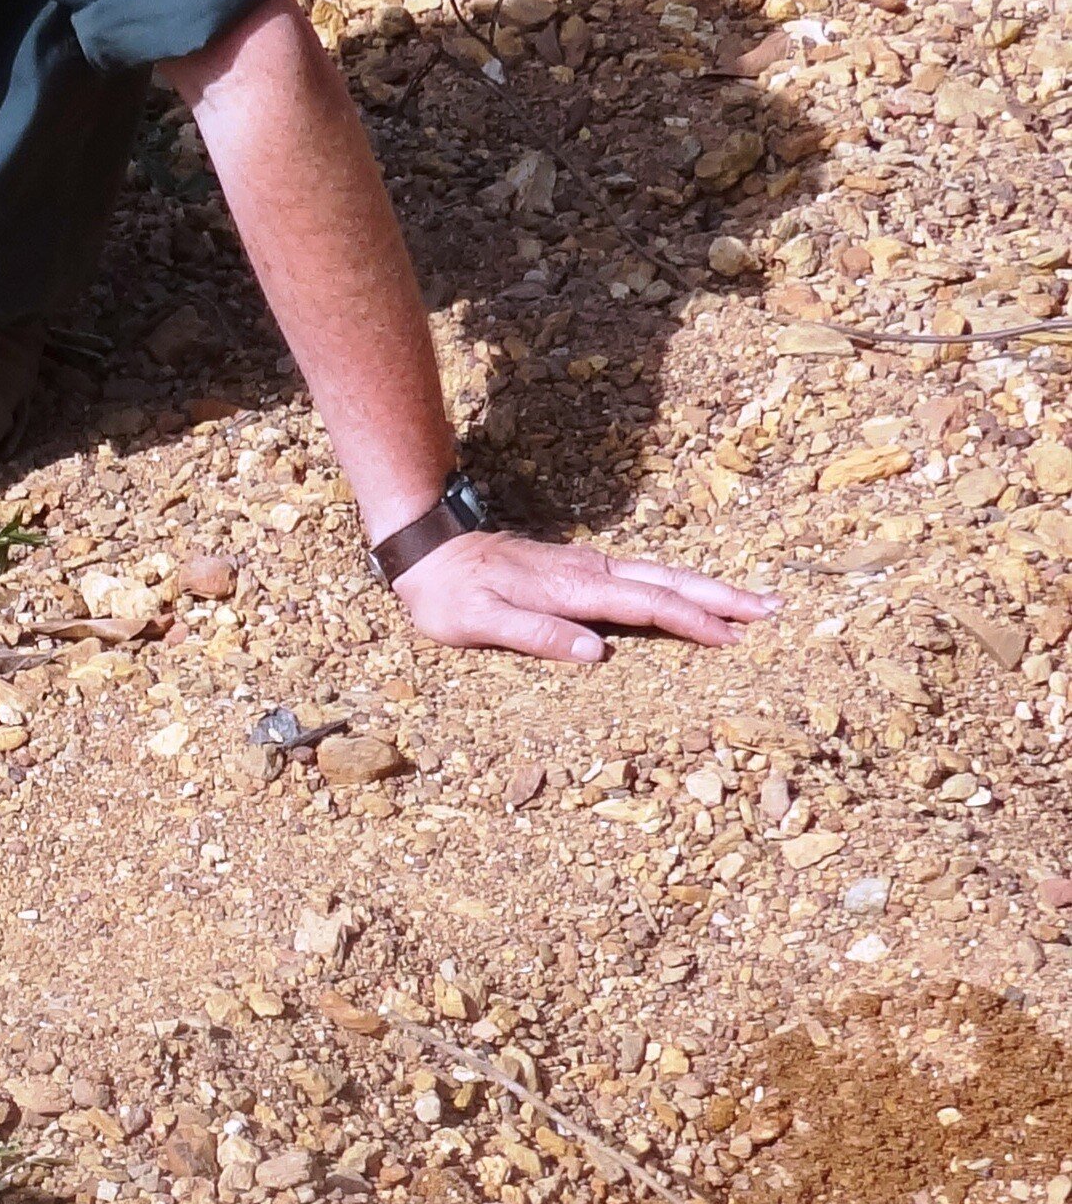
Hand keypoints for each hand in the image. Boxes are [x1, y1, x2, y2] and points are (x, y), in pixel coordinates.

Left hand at [390, 525, 777, 667]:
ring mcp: (589, 567)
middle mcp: (591, 572)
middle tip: (774, 608)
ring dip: (709, 589)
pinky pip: (643, 578)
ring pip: (662, 576)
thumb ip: (538, 635)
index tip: (733, 638)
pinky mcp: (582, 570)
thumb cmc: (450, 595)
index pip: (648, 606)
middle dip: (723, 597)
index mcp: (575, 588)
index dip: (693, 622)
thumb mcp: (481, 623)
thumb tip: (596, 654)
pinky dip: (678, 586)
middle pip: (669, 583)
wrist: (429, 550)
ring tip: (752, 602)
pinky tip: (693, 595)